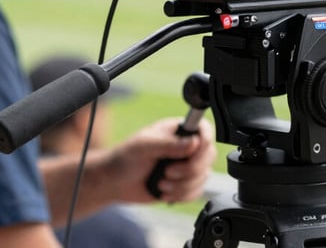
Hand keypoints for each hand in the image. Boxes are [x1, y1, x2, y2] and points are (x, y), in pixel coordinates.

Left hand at [102, 117, 216, 203]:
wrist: (116, 183)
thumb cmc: (126, 158)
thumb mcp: (145, 145)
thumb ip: (169, 144)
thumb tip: (194, 142)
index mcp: (179, 130)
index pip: (204, 130)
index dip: (205, 140)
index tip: (193, 151)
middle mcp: (187, 146)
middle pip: (208, 156)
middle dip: (189, 169)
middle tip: (168, 172)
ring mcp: (188, 166)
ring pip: (203, 176)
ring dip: (181, 185)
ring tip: (161, 183)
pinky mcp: (185, 184)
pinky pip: (197, 192)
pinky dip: (181, 195)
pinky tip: (164, 192)